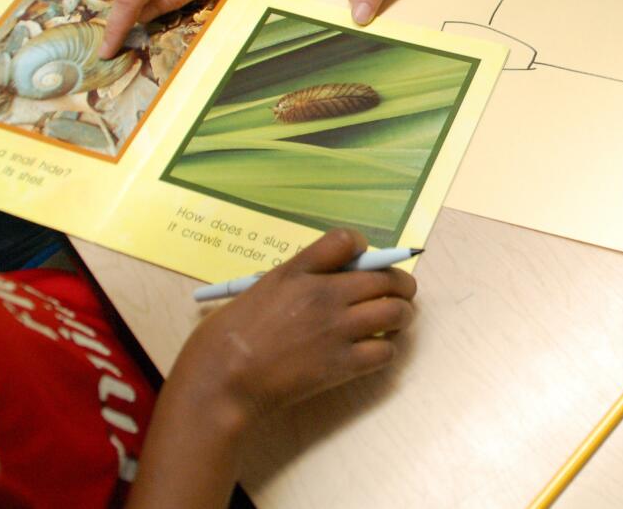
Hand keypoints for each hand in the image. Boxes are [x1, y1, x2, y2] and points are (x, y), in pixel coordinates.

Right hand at [127, 228, 416, 507]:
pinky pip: (386, 350)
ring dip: (401, 314)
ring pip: (396, 312)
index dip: (362, 248)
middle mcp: (325, 295)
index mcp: (298, 271)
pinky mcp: (343, 365)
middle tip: (398, 293)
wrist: (221, 382)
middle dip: (399, 284)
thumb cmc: (225, 338)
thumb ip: (296, 279)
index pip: (346, 240)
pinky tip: (374, 349)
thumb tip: (331, 279)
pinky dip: (386, 349)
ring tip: (393, 321)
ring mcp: (337, 330)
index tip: (363, 261)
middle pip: (386, 278)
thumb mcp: (259, 289)